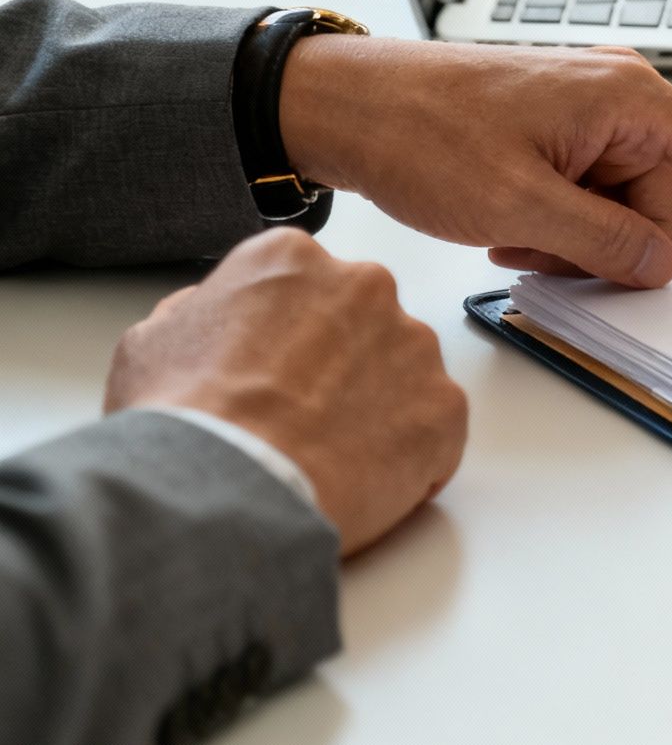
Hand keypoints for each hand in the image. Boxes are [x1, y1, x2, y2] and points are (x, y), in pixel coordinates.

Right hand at [104, 229, 466, 554]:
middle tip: (301, 414)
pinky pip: (434, 429)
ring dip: (377, 407)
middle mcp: (366, 287)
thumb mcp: (153, 341)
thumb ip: (200, 311)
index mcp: (293, 259)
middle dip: (340, 365)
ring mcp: (415, 347)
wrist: (229, 485)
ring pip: (403, 373)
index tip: (275, 368)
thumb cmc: (186, 417)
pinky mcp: (446, 408)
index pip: (304, 285)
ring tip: (327, 453)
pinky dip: (409, 456)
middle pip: (362, 322)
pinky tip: (361, 478)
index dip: (287, 334)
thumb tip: (216, 315)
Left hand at [278, 40, 671, 286]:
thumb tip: (663, 264)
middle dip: (619, 248)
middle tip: (537, 246)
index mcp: (631, 102)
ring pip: (630, 218)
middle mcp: (625, 101)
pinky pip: (594, 205)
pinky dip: (558, 229)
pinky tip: (505, 221)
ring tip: (508, 230)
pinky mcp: (567, 137)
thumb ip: (606, 245)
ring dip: (578, 244)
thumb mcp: (518, 208)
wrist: (345, 102)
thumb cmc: (420, 132)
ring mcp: (595, 119)